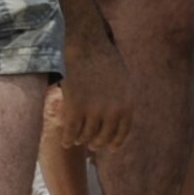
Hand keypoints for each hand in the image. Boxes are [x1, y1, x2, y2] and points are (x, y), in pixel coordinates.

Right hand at [60, 32, 131, 150]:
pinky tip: (66, 142)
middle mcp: (112, 111)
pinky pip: (71, 132)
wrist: (87, 46)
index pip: (121, 134)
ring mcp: (93, 111)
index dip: (113, 143)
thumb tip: (117, 124)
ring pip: (85, 136)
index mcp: (127, 105)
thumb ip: (122, 103)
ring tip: (77, 140)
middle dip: (96, 143)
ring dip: (80, 140)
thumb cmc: (104, 61)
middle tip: (91, 145)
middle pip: (102, 138)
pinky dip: (68, 139)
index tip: (108, 148)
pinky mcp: (75, 108)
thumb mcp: (123, 83)